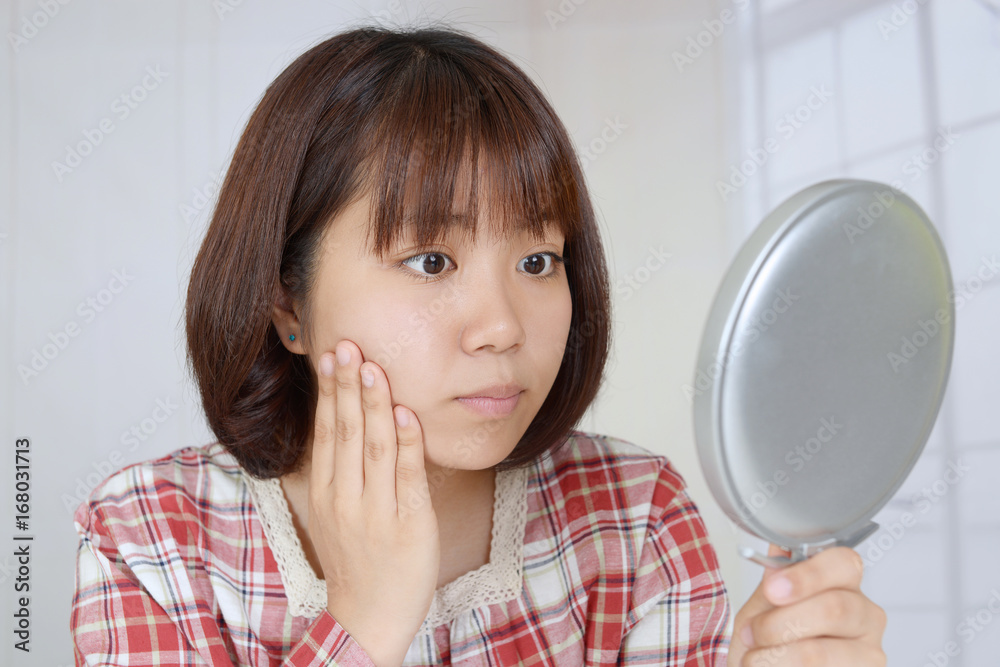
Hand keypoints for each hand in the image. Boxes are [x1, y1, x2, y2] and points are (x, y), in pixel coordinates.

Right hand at [308, 339, 439, 666]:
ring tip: (375, 367)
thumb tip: (347, 420)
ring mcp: (378, 511)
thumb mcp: (337, 513)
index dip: (330, 391)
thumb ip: (342, 470)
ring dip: (375, 405)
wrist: (369, 618)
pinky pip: (408, 477)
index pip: (328, 431)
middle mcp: (348, 498)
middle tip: (348, 344)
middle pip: (347, 432)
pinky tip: (407, 414)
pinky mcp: (410, 523)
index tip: (332, 354)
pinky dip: (408, 445)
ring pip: (375, 448)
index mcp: (329, 492)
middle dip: (348, 386)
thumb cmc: (358, 561)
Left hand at [728, 543, 886, 665]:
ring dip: (775, 655)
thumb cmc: (768, 639)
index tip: (773, 589)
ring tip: (754, 659)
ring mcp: (869, 651)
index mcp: (843, 582)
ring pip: (819, 652)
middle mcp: (865, 614)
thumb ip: (775, 581)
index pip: (844, 563)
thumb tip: (780, 553)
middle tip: (752, 632)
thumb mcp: (765, 605)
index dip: (808, 575)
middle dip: (779, 623)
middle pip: (834, 608)